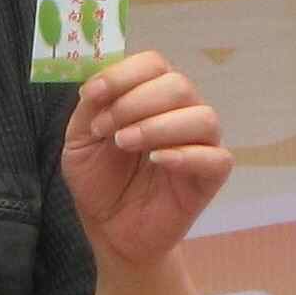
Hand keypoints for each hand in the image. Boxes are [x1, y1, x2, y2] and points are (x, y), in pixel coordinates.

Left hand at [59, 50, 231, 268]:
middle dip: (136, 102)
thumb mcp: (79, 141)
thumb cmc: (99, 181)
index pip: (153, 64)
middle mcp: (181, 112)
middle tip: (107, 129)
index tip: (94, 94)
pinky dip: (186, 155)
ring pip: (202, 116)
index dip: (123, 74)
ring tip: (124, 144)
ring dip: (158, 126)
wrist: (111, 231)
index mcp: (151, 95)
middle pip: (178, 85)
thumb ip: (90, 109)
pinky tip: (157, 161)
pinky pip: (216, 157)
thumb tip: (97, 83)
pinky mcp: (211, 176)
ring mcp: (201, 143)